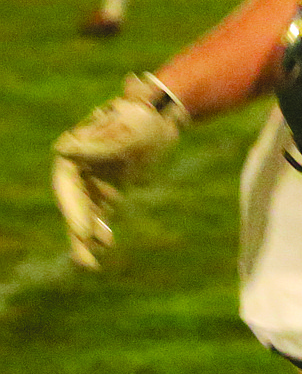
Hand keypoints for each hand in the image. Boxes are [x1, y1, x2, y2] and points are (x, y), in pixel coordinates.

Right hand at [52, 74, 189, 268]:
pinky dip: (100, 228)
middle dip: (78, 229)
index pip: (68, 186)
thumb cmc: (144, 115)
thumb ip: (98, 143)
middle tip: (85, 252)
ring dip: (87, 236)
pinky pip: (101, 211)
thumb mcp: (124, 129)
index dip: (74, 210)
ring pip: (86, 211)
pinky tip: (105, 245)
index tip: (85, 231)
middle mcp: (81, 164)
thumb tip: (62, 147)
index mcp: (75, 149)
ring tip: (90, 263)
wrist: (167, 111)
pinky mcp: (111, 184)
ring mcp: (95, 175)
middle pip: (75, 202)